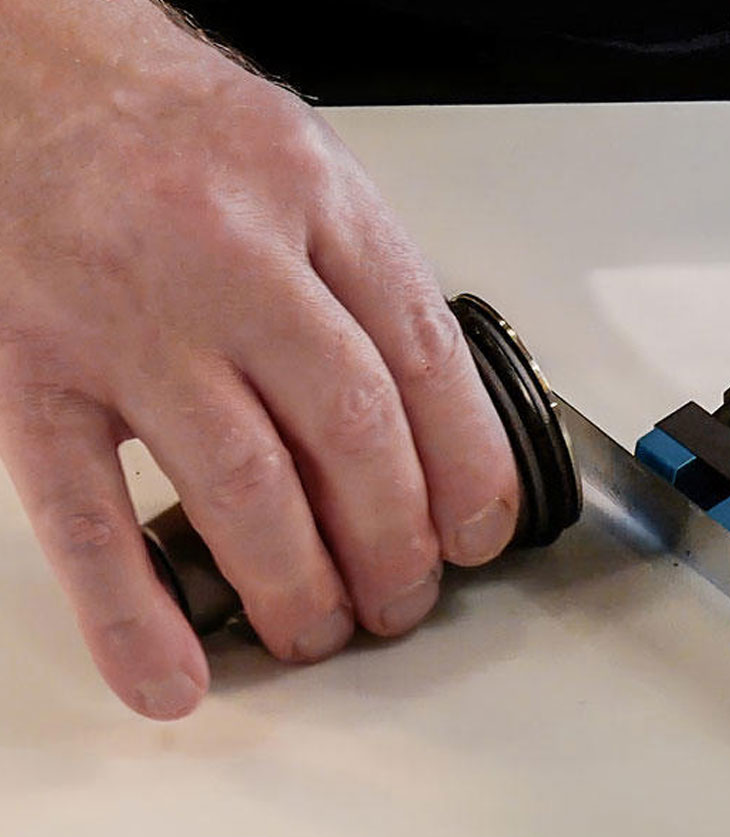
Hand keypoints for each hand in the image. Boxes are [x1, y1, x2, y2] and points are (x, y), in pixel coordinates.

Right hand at [0, 2, 519, 717]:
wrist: (15, 65)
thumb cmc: (168, 125)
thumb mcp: (305, 167)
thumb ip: (367, 285)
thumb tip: (434, 425)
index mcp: (313, 198)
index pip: (422, 358)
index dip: (468, 466)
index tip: (479, 532)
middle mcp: (227, 256)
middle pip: (348, 430)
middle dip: (393, 541)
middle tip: (403, 597)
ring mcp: (125, 319)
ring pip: (242, 483)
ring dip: (296, 583)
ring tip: (321, 630)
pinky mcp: (31, 373)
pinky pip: (84, 511)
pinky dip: (132, 610)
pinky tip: (174, 673)